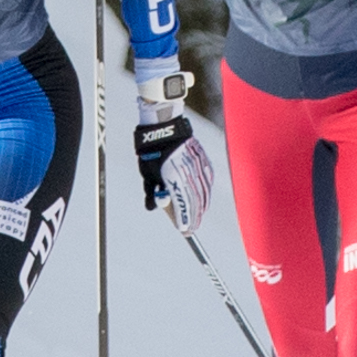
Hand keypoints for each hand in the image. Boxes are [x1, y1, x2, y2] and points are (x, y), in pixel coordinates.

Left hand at [136, 117, 212, 232]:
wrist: (164, 126)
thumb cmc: (152, 151)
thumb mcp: (148, 173)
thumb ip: (152, 191)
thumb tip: (153, 207)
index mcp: (174, 177)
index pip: (183, 204)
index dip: (184, 218)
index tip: (184, 230)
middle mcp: (189, 173)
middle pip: (196, 201)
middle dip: (193, 217)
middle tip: (190, 229)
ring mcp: (199, 166)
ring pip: (204, 192)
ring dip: (201, 207)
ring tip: (198, 218)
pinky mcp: (204, 161)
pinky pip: (208, 180)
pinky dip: (206, 192)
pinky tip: (204, 200)